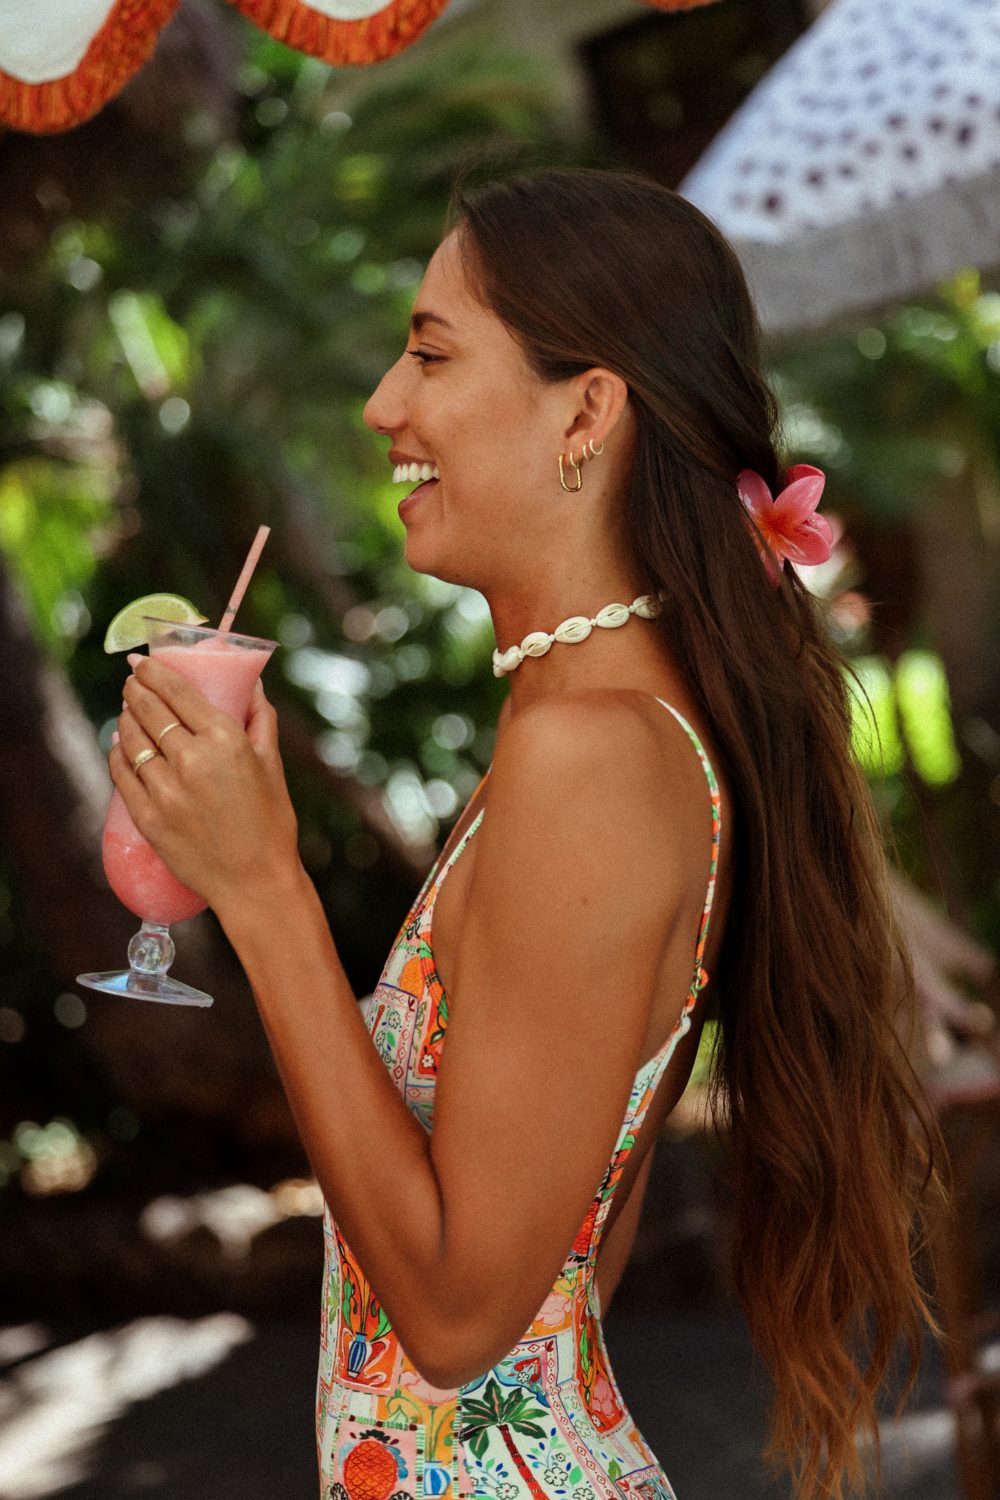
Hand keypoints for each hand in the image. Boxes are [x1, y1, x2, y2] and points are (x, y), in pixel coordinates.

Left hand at [110, 655, 299, 913]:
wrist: (255, 882)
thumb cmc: (271, 823)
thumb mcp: (273, 765)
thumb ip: (261, 719)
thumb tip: (252, 684)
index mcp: (224, 740)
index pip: (177, 691)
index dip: (153, 671)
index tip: (141, 661)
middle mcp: (191, 760)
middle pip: (148, 710)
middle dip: (134, 689)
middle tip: (131, 681)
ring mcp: (165, 790)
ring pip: (130, 738)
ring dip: (124, 718)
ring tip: (126, 711)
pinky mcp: (148, 817)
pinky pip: (121, 773)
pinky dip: (117, 754)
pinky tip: (120, 745)